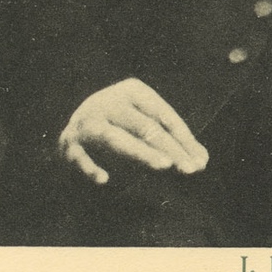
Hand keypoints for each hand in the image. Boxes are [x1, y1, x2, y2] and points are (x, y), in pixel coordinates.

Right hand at [58, 78, 208, 184]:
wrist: (74, 125)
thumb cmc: (121, 125)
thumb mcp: (144, 123)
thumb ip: (171, 140)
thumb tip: (202, 159)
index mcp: (132, 91)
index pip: (164, 115)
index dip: (184, 139)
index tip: (200, 162)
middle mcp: (109, 101)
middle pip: (145, 126)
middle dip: (170, 149)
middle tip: (190, 169)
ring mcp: (87, 121)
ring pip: (116, 138)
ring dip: (141, 153)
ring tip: (164, 166)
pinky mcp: (69, 143)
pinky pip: (80, 157)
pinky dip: (91, 168)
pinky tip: (105, 180)